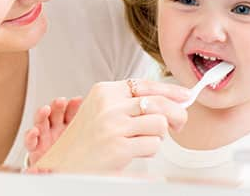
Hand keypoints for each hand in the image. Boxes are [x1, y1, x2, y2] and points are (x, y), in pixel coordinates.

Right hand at [34, 79, 190, 171]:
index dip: (171, 91)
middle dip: (177, 113)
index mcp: (105, 91)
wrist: (64, 163)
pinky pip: (153, 145)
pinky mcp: (120, 147)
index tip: (185, 96)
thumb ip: (128, 101)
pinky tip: (136, 151)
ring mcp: (114, 126)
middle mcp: (109, 106)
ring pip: (160, 124)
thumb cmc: (85, 139)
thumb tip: (168, 99)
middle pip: (159, 103)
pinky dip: (150, 150)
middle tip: (179, 123)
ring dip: (159, 135)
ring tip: (145, 139)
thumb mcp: (101, 109)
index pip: (147, 85)